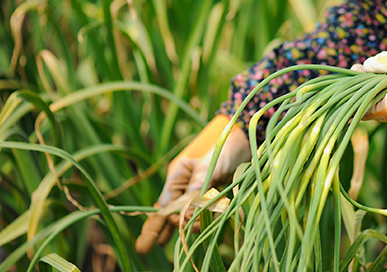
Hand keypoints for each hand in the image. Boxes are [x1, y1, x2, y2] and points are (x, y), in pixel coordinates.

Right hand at [135, 115, 249, 253]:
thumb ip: (197, 191)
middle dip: (156, 229)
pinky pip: (203, 211)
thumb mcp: (208, 167)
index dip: (167, 221)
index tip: (173, 232)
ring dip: (184, 227)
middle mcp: (184, 185)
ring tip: (173, 241)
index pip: (166, 205)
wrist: (244, 137)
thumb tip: (186, 216)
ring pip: (184, 214)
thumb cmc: (223, 146)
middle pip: (167, 211)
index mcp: (177, 176)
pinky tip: (197, 229)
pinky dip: (201, 220)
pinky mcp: (213, 192)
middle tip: (142, 248)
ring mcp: (198, 189)